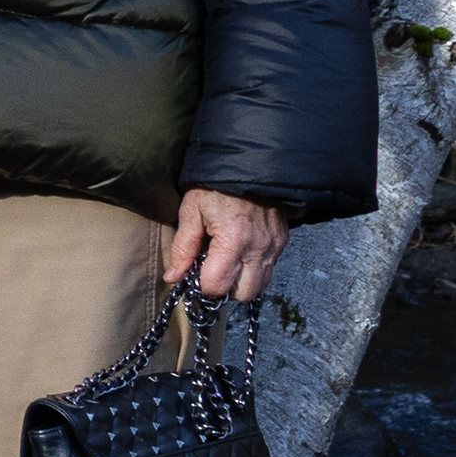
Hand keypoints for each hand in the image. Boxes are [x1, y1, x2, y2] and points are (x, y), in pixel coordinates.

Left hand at [164, 189, 288, 302]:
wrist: (250, 162)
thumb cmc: (215, 185)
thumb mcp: (192, 210)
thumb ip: (183, 247)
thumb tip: (173, 277)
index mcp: (234, 239)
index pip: (217, 285)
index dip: (201, 286)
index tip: (193, 276)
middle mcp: (259, 248)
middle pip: (243, 294)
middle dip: (225, 289)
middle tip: (211, 272)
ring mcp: (274, 246)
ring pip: (260, 286)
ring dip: (241, 282)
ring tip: (226, 263)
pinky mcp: (282, 241)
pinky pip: (269, 269)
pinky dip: (254, 268)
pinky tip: (241, 253)